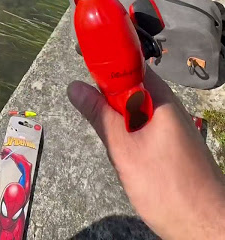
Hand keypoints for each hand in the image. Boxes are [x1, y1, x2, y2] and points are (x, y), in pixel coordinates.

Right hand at [68, 71, 224, 239]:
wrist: (205, 227)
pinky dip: (130, 130)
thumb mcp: (123, 149)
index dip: (105, 60)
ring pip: (137, 107)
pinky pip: (145, 124)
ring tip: (107, 134)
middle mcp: (169, 105)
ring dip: (118, 115)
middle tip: (88, 106)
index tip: (82, 58)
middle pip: (131, 84)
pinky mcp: (175, 142)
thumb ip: (99, 115)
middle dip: (108, 93)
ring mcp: (174, 124)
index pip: (129, 63)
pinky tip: (124, 149)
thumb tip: (75, 87)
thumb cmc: (166, 187)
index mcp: (160, 97)